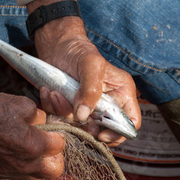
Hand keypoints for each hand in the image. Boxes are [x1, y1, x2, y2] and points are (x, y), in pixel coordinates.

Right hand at [0, 88, 64, 179]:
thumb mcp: (24, 104)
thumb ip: (42, 117)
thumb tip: (46, 123)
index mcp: (34, 146)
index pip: (60, 146)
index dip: (57, 134)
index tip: (51, 128)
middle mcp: (23, 165)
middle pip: (54, 170)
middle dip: (55, 156)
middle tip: (46, 142)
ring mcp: (8, 172)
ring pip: (36, 176)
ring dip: (39, 163)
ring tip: (31, 146)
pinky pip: (16, 174)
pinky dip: (20, 165)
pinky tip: (12, 149)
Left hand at [27, 0, 140, 146]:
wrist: (57, 46)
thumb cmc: (80, 51)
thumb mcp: (91, 66)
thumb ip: (90, 90)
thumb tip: (84, 116)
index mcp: (121, 94)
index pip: (130, 122)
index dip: (118, 133)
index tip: (100, 133)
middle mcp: (107, 104)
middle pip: (104, 131)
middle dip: (86, 127)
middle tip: (73, 117)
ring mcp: (88, 108)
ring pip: (78, 126)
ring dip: (63, 113)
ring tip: (55, 94)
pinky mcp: (70, 108)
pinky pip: (61, 118)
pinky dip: (52, 107)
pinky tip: (49, 92)